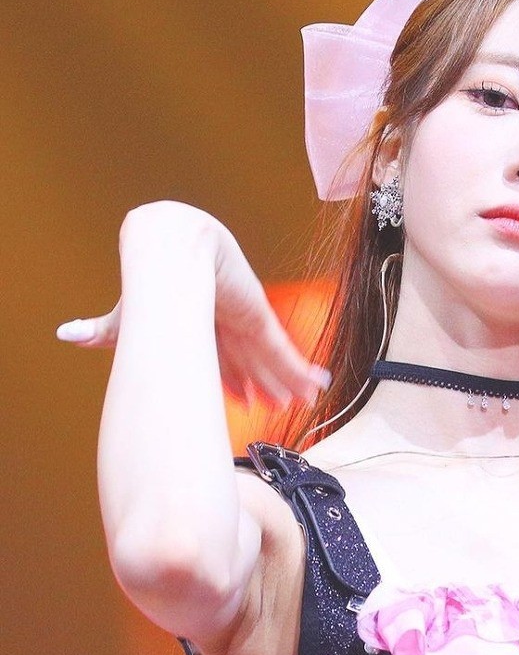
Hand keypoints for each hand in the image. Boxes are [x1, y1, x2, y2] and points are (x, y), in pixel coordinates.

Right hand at [57, 201, 331, 407]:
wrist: (167, 249)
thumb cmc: (146, 277)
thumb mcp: (125, 315)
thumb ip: (103, 330)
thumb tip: (65, 334)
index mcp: (199, 323)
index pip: (221, 357)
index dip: (233, 379)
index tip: (244, 399)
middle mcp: (225, 323)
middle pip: (250, 360)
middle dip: (266, 383)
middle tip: (282, 404)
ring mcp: (244, 320)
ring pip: (271, 360)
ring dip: (288, 381)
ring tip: (305, 400)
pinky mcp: (257, 317)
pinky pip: (283, 351)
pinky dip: (300, 369)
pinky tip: (317, 382)